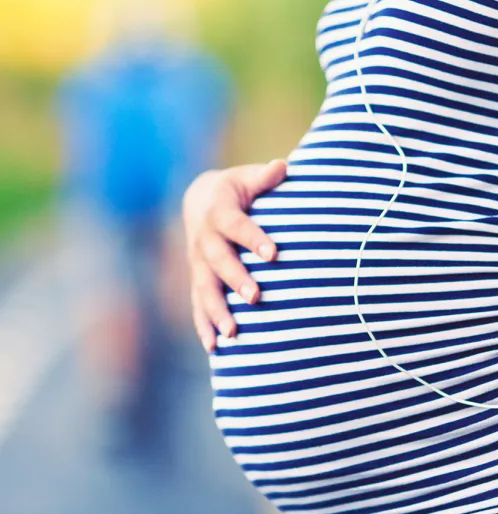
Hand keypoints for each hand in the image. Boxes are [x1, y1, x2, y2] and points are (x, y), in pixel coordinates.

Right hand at [183, 159, 287, 351]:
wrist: (199, 200)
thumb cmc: (234, 189)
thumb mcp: (247, 178)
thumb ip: (266, 177)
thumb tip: (283, 166)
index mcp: (219, 212)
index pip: (237, 226)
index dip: (254, 239)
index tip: (274, 253)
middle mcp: (204, 240)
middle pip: (219, 262)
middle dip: (236, 280)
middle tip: (256, 297)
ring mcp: (197, 263)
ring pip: (205, 289)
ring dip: (218, 311)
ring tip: (233, 333)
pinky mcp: (198, 279)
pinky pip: (198, 305)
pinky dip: (204, 326)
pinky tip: (215, 347)